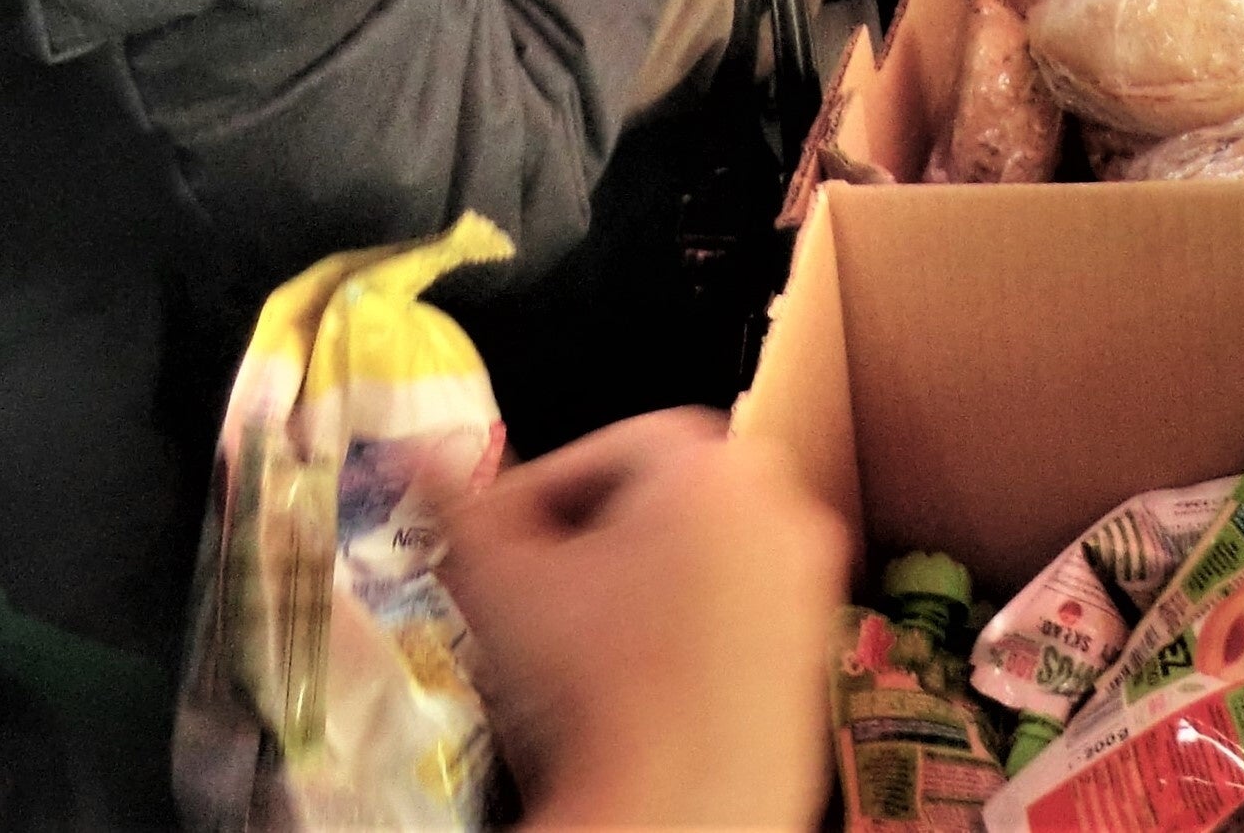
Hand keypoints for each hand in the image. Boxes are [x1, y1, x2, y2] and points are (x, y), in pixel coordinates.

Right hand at [443, 409, 847, 832]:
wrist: (680, 797)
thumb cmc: (600, 688)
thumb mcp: (500, 583)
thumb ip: (458, 505)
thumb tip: (428, 456)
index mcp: (710, 465)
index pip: (611, 446)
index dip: (545, 489)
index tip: (506, 532)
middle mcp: (775, 502)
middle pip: (664, 493)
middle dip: (594, 531)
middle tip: (539, 580)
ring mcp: (805, 571)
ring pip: (704, 550)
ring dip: (641, 578)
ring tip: (581, 633)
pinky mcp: (815, 636)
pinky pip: (741, 605)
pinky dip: (690, 623)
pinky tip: (636, 672)